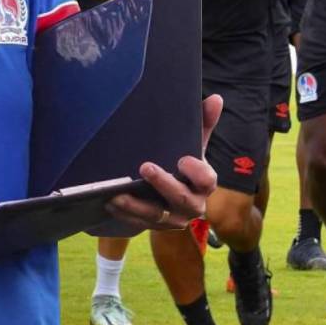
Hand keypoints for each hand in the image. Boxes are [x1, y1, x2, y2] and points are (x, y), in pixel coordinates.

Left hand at [105, 95, 221, 230]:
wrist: (168, 193)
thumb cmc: (182, 162)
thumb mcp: (193, 144)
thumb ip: (203, 123)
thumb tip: (215, 98)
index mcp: (204, 183)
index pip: (207, 180)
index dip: (196, 171)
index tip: (182, 159)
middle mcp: (192, 205)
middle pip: (181, 199)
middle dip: (163, 184)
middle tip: (144, 167)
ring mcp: (172, 219)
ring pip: (156, 216)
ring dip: (136, 205)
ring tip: (117, 192)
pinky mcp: (153, 226)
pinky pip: (138, 224)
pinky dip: (124, 214)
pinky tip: (110, 201)